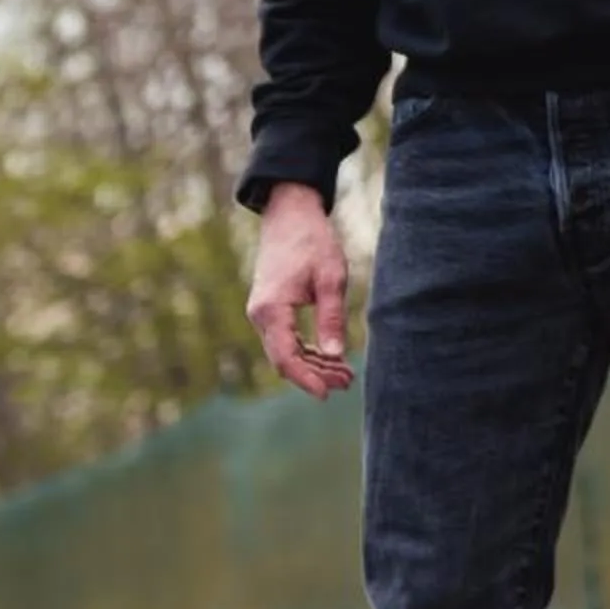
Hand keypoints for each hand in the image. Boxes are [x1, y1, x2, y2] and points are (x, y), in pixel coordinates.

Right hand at [246, 183, 355, 398]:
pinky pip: (286, 340)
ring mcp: (263, 314)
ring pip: (286, 353)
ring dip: (313, 365)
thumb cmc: (312, 241)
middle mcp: (261, 316)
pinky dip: (307, 351)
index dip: (307, 379)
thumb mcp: (331, 277)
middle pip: (284, 360)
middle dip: (315, 375)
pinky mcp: (270, 310)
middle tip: (348, 382)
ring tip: (345, 373)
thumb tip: (336, 355)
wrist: (289, 215)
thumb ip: (332, 318)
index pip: (286, 358)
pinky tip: (330, 357)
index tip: (329, 393)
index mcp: (272, 309)